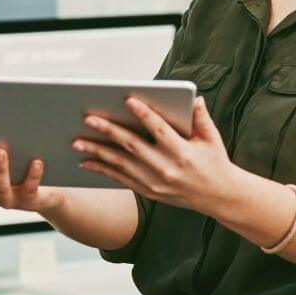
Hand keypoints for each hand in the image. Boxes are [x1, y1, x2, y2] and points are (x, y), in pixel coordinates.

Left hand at [75, 96, 238, 216]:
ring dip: (97, 152)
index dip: (145, 114)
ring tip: (77, 141)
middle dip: (109, 131)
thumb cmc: (214, 162)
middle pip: (133, 146)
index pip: (160, 130)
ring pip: (121, 164)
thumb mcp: (212, 138)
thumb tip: (195, 97)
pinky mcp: (148, 191)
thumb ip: (201, 117)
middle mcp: (166, 168)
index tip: (128, 100)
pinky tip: (86, 161)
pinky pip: (121, 179)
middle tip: (88, 118)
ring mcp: (155, 182)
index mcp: (183, 153)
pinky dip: (102, 170)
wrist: (218, 197)